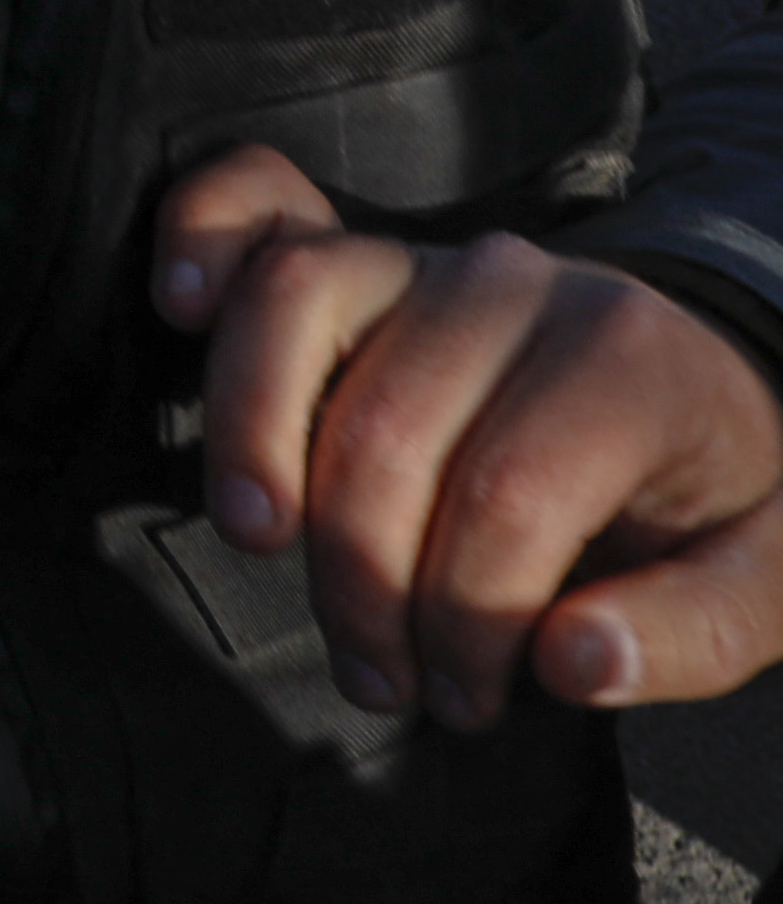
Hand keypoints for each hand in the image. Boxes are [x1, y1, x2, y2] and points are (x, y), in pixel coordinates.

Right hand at [158, 144, 782, 724]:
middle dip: (364, 580)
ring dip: (253, 439)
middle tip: (382, 679)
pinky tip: (180, 304)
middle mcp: (521, 285)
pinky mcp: (364, 250)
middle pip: (388, 429)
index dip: (470, 618)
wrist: (711, 387)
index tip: (471, 699)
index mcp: (632, 362)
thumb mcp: (770, 584)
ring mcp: (430, 256)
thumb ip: (691, 635)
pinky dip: (203, 235)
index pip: (510, 497)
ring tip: (258, 541)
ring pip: (301, 312)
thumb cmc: (719, 496)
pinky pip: (259, 203)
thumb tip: (568, 664)